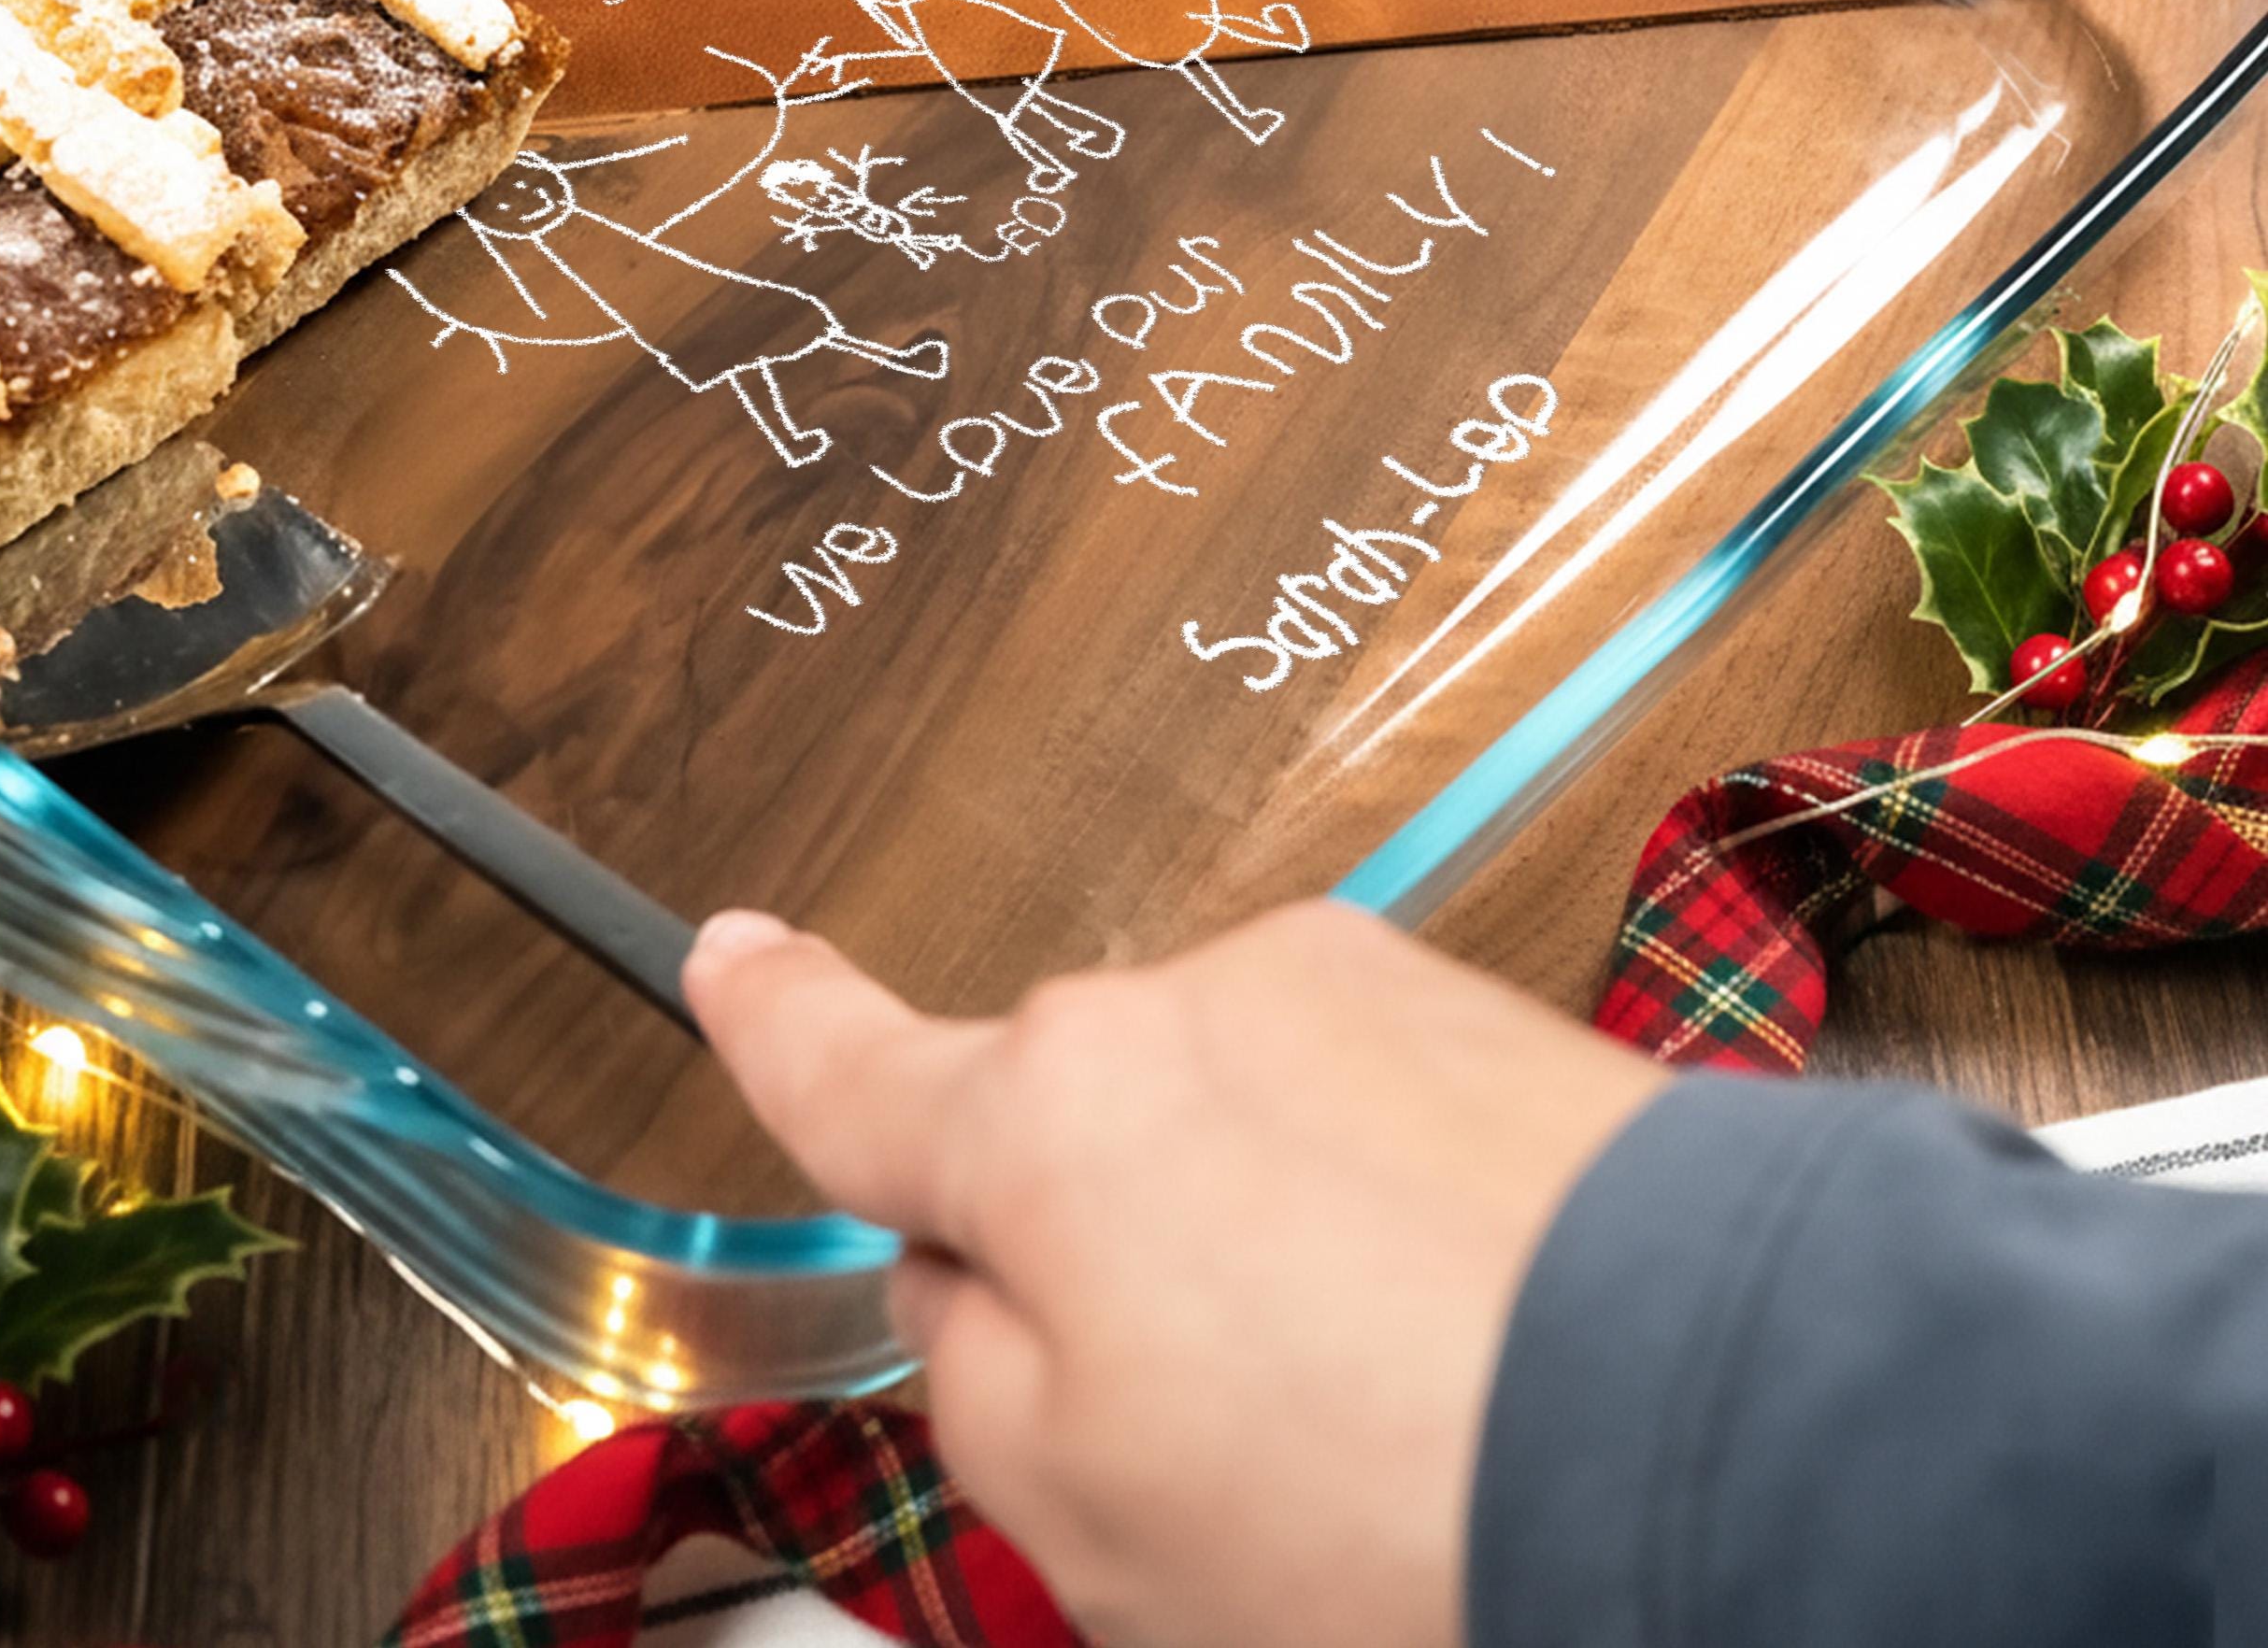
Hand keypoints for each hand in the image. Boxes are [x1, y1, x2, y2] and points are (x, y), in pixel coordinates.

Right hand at [684, 900, 1661, 1647]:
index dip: (775, 1022)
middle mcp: (1191, 1009)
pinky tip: (1473, 1342)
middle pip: (1078, 1137)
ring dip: (1273, 1247)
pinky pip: (1379, 1122)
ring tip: (1395, 1411)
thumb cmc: (1407, 1501)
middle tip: (1225, 1441)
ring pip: (1237, 1132)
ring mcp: (1354, 994)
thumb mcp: (1086, 1515)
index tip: (731, 958)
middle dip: (1109, 1259)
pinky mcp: (1495, 1016)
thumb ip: (970, 1368)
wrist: (1742, 1435)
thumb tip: (971, 1273)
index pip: (856, 1069)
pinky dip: (1394, 1224)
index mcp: (1050, 1119)